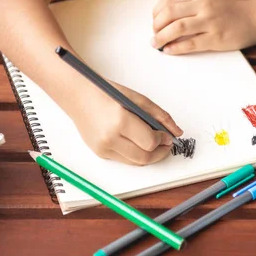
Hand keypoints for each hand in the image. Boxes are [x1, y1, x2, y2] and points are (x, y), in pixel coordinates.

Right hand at [66, 79, 182, 165]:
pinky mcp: (100, 153)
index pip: (150, 142)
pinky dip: (135, 154)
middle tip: (166, 144)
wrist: (78, 95)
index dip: (163, 140)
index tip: (167, 135)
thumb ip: (160, 116)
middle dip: (160, 153)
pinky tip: (137, 142)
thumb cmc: (107, 93)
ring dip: (149, 155)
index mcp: (120, 121)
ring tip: (154, 144)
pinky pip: (125, 160)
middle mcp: (110, 138)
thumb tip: (177, 132)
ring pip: (135, 162)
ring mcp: (103, 148)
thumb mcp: (137, 99)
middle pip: (144, 157)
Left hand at [151, 0, 255, 54]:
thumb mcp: (211, 2)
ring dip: (162, 37)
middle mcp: (203, 7)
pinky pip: (191, 43)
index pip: (169, 0)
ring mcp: (210, 23)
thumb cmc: (232, 12)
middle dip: (156, 26)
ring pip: (178, 28)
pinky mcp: (216, 39)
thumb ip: (192, 6)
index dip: (157, 11)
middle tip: (154, 35)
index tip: (154, 21)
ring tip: (156, 44)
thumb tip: (167, 19)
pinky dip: (176, 48)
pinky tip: (169, 51)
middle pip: (170, 13)